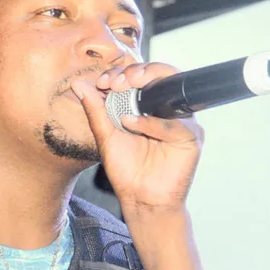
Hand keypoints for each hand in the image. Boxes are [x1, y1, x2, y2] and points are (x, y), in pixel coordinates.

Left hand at [71, 62, 204, 213]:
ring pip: (170, 90)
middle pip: (159, 74)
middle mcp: (165, 109)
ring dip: (144, 85)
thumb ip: (94, 109)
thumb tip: (78, 83)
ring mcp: (180, 121)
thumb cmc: (125, 168)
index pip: (138, 76)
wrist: (139, 198)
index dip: (120, 73)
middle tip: (114, 81)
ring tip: (121, 90)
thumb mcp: (104, 135)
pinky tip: (132, 124)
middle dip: (134, 71)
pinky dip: (151, 122)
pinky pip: (175, 123)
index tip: (102, 81)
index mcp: (146, 105)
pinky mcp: (191, 138)